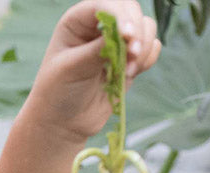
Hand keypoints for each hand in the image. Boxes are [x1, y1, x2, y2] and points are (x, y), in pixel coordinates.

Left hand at [26, 0, 160, 144]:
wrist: (62, 123)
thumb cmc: (57, 93)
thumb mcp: (70, 69)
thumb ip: (96, 50)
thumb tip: (124, 36)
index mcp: (78, 20)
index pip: (106, 5)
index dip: (120, 16)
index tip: (127, 36)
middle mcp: (99, 26)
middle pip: (131, 11)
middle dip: (137, 32)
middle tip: (133, 56)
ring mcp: (117, 42)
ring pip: (146, 27)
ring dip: (143, 47)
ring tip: (128, 72)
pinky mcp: (129, 60)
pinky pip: (151, 48)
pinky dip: (148, 58)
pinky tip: (131, 74)